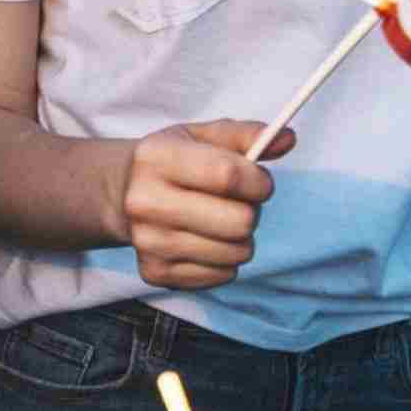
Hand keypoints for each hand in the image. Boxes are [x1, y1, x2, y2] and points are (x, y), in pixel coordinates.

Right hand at [117, 119, 294, 289]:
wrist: (122, 194)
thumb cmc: (172, 161)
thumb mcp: (202, 137)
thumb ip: (246, 135)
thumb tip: (288, 139)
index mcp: (156, 158)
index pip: (227, 175)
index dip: (259, 181)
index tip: (261, 182)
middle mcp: (145, 202)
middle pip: (238, 222)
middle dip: (251, 212)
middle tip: (238, 202)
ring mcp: (148, 242)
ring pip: (235, 253)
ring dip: (239, 238)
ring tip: (219, 221)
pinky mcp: (155, 273)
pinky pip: (222, 275)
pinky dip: (224, 260)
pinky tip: (204, 240)